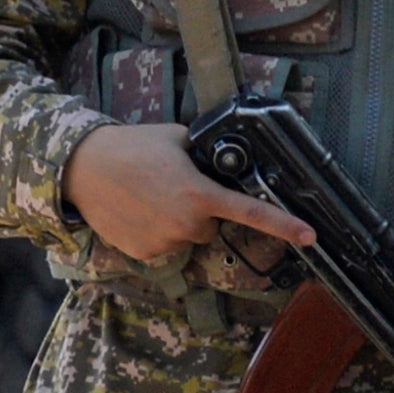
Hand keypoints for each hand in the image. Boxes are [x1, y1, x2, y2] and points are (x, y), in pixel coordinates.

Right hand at [63, 123, 316, 266]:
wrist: (83, 168)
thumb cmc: (130, 147)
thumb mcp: (175, 138)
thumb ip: (203, 153)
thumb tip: (219, 158)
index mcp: (200, 194)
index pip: (250, 212)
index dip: (284, 225)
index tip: (310, 236)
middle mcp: (187, 224)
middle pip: (209, 225)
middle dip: (198, 209)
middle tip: (170, 186)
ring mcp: (165, 243)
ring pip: (184, 236)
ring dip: (174, 221)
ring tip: (146, 196)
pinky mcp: (145, 254)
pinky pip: (162, 246)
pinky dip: (153, 232)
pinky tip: (135, 211)